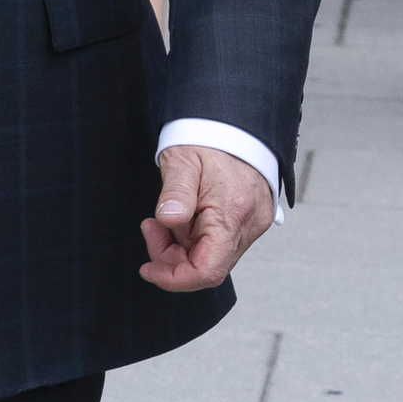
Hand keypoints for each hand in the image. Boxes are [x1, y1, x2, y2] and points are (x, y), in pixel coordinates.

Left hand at [141, 145, 275, 291]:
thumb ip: (175, 193)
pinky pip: (221, 244)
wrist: (234, 123)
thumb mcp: (182, 160)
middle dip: (172, 256)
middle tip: (152, 227)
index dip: (173, 278)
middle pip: (208, 267)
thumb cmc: (209, 139)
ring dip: (183, 246)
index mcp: (233, 212)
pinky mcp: (252, 220)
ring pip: (213, 257)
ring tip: (169, 215)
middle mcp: (250, 224)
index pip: (207, 271)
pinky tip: (187, 215)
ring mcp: (254, 223)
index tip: (148, 269)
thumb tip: (167, 220)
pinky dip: (197, 238)